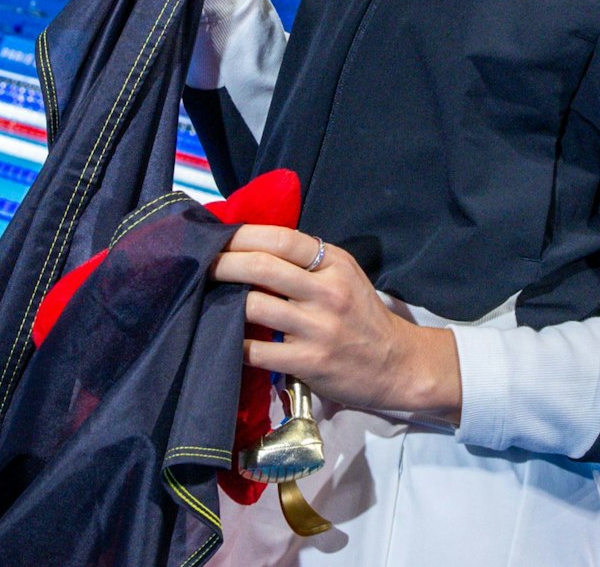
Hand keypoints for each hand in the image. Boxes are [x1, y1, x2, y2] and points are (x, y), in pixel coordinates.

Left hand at [212, 225, 461, 423]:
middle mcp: (327, 292)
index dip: (242, 235)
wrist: (397, 365)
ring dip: (223, 302)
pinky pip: (257, 351)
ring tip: (208, 300)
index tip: (217, 236)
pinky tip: (224, 340)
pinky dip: (235, 345)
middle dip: (224, 262)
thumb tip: (250, 246)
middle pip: (262, 268)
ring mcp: (318, 329)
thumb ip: (306, 261)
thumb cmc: (362, 316)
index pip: (282, 239)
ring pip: (254, 307)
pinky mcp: (309, 363)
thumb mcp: (344, 276)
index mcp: (334, 264)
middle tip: (202, 264)